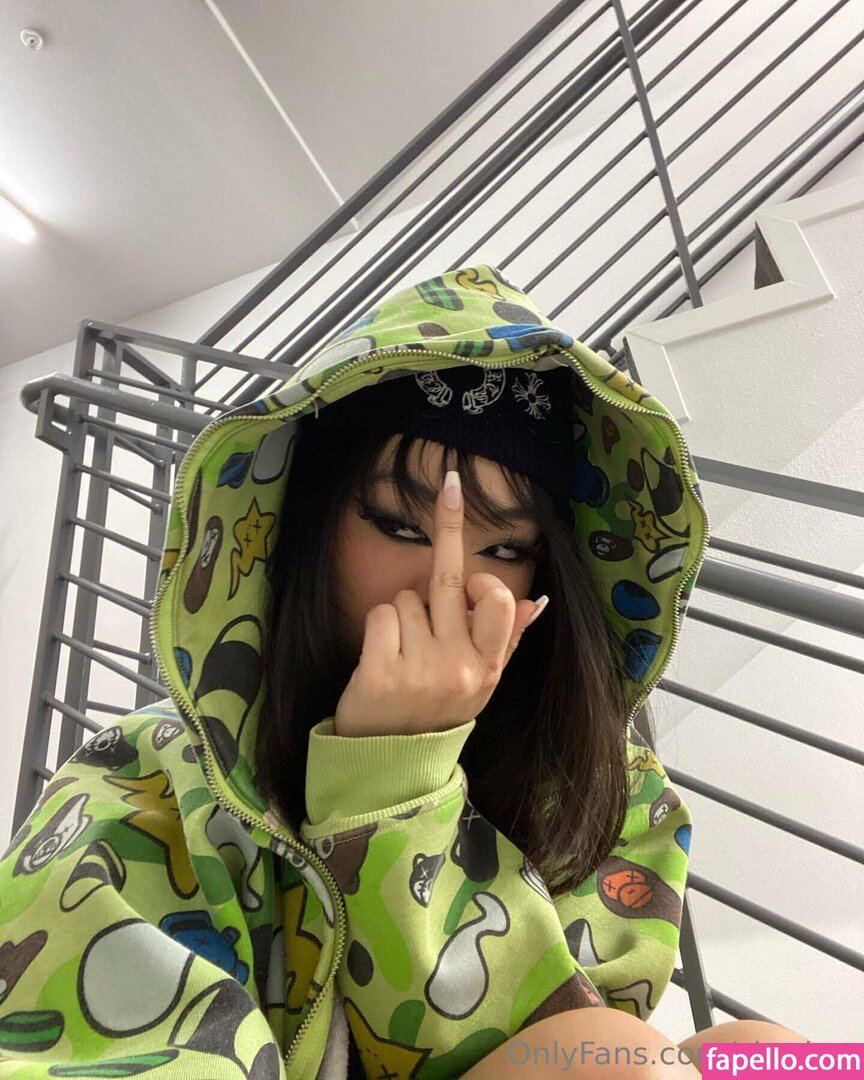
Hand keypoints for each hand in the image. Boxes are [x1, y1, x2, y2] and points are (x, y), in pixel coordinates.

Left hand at [334, 470, 548, 736]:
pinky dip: (377, 628)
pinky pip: (380, 614)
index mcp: (488, 664)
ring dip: (400, 614)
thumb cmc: (435, 713)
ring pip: (406, 598)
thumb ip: (506, 640)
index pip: (496, 600)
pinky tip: (380, 657)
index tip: (474, 556)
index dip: (482, 574)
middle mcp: (461, 665)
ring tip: (401, 650)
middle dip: (449, 524)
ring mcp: (422, 670)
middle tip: (452, 484)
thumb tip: (537, 602)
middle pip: (450, 581)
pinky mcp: (383, 674)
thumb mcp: (480, 682)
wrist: (392, 766)